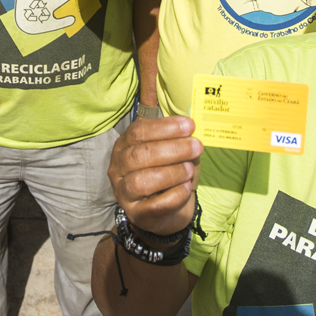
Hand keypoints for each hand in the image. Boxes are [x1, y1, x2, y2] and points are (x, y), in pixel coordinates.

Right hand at [107, 115, 201, 235]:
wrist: (167, 211)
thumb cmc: (167, 172)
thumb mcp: (168, 147)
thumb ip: (169, 129)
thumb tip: (170, 102)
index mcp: (124, 146)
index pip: (138, 132)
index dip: (165, 128)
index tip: (190, 126)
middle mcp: (118, 168)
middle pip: (140, 155)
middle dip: (172, 149)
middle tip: (197, 147)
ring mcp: (124, 193)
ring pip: (142, 181)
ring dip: (171, 173)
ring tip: (190, 170)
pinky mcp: (137, 214)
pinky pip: (154, 206)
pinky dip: (174, 196)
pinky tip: (187, 188)